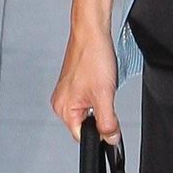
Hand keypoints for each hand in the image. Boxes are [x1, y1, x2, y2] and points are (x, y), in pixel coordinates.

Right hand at [51, 21, 120, 144]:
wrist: (92, 33)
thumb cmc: (92, 57)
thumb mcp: (104, 96)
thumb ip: (107, 123)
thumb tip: (111, 139)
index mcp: (64, 109)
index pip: (84, 137)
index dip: (100, 133)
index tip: (111, 122)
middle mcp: (61, 103)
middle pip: (86, 125)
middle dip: (101, 116)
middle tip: (106, 96)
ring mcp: (67, 93)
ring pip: (89, 112)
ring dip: (100, 103)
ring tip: (102, 85)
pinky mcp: (73, 85)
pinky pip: (88, 100)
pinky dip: (97, 95)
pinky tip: (100, 81)